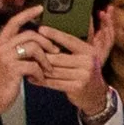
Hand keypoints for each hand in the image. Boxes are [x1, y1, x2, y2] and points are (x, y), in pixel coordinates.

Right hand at [0, 7, 43, 121]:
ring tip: (47, 69)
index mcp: (0, 43)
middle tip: (55, 52)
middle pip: (30, 34)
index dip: (27, 13)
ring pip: (34, 48)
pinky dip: (40, 73)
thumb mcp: (5, 61)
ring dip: (45, 60)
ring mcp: (6, 57)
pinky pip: (34, 65)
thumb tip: (37, 43)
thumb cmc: (1, 81)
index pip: (14, 22)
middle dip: (47, 42)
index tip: (40, 8)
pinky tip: (39, 79)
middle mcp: (2, 47)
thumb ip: (17, 50)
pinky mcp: (12, 69)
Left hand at [23, 7, 116, 124]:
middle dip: (41, 56)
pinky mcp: (76, 87)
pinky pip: (54, 82)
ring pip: (54, 70)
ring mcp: (83, 75)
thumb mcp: (85, 57)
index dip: (55, 34)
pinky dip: (42, 81)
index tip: (41, 29)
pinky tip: (32, 78)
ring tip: (27, 65)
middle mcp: (88, 62)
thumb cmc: (85, 72)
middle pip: (58, 57)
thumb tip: (50, 37)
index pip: (69, 40)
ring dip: (39, 69)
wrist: (96, 95)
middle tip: (27, 52)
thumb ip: (71, 48)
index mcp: (89, 51)